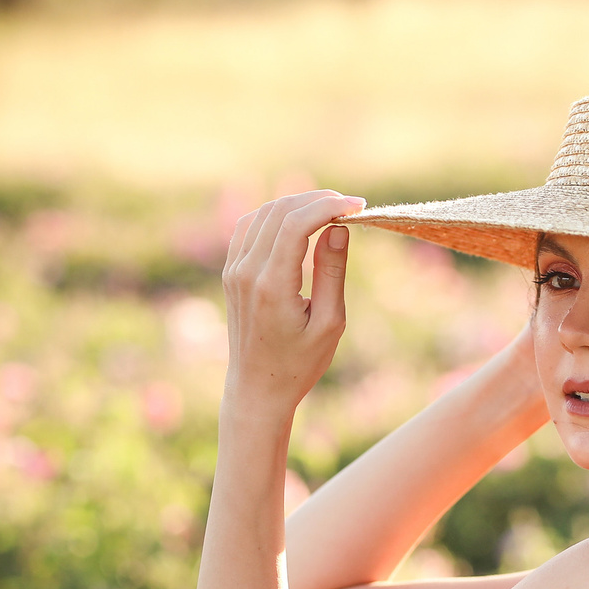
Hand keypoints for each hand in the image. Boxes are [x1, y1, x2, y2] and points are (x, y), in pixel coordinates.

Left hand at [221, 189, 363, 418]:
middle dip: (318, 200)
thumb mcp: (329, 324)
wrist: (257, 388)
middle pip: (280, 211)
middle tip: (350, 206)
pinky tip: (299, 221)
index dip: (329, 206)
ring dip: (297, 204)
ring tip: (330, 210)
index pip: (296, 224)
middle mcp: (247, 273)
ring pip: (264, 214)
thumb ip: (332, 272)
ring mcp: (234, 270)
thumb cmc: (299, 364)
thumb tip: (338, 228)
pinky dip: (276, 215)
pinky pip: (249, 227)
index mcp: (272, 286)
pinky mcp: (231, 272)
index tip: (358, 206)